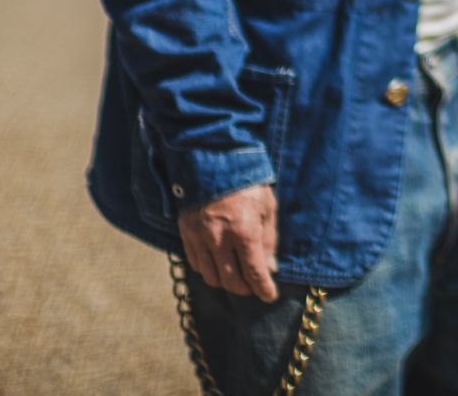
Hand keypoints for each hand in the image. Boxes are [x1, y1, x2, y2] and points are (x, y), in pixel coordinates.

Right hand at [178, 184, 279, 301]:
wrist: (213, 161)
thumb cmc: (247, 183)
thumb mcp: (267, 207)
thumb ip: (269, 240)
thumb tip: (270, 268)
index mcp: (244, 232)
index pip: (254, 273)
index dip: (263, 289)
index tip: (270, 296)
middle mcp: (220, 240)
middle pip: (231, 282)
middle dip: (246, 289)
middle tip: (254, 286)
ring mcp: (200, 239)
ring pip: (211, 278)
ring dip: (226, 282)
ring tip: (237, 275)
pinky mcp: (186, 235)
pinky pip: (196, 265)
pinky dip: (208, 270)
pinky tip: (219, 263)